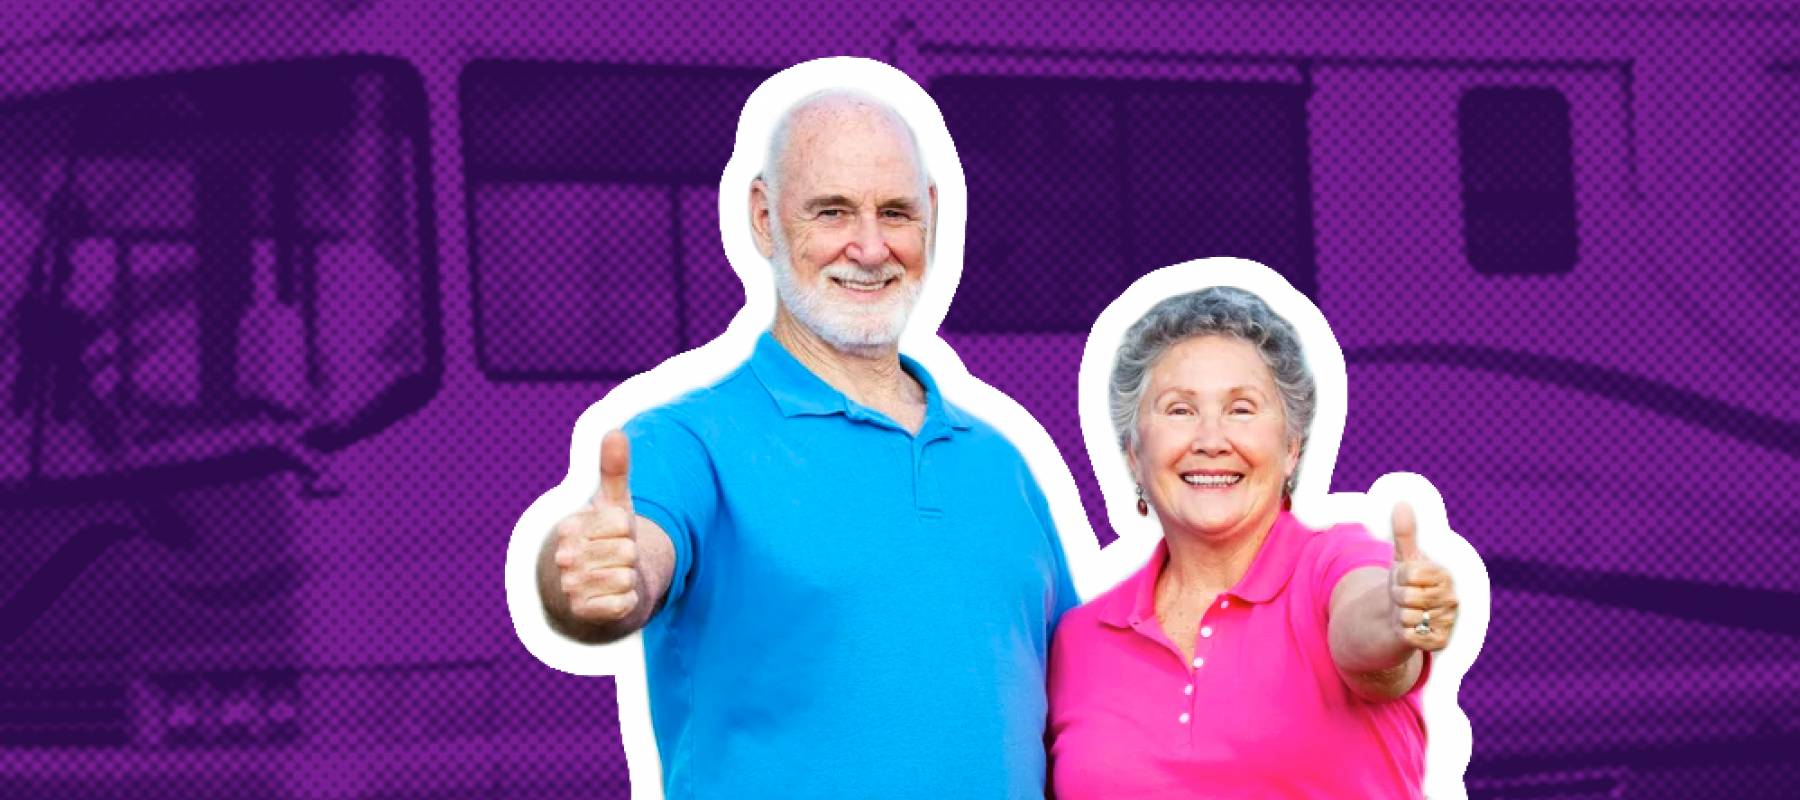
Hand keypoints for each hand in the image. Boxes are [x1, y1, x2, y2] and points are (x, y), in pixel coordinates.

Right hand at [552, 430, 641, 623]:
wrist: (597, 585)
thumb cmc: (608, 538)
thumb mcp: (613, 504)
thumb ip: (614, 470)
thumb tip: (614, 432)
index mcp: (569, 527)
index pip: (622, 523)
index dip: (628, 529)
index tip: (615, 533)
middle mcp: (564, 557)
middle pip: (627, 551)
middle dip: (630, 555)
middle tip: (616, 558)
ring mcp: (570, 586)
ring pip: (627, 577)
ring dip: (629, 577)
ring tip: (614, 574)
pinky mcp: (582, 612)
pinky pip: (624, 603)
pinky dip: (627, 600)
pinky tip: (614, 596)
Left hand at [1389, 502, 1456, 650]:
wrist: (1404, 614)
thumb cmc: (1407, 583)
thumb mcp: (1403, 557)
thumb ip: (1404, 533)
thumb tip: (1402, 503)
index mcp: (1445, 574)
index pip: (1411, 573)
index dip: (1400, 576)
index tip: (1405, 576)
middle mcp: (1452, 598)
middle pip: (1408, 596)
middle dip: (1397, 596)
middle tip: (1403, 596)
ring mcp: (1449, 620)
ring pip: (1408, 617)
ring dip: (1399, 615)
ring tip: (1406, 611)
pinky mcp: (1441, 641)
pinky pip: (1411, 636)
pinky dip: (1404, 632)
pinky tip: (1410, 627)